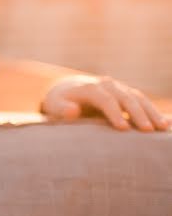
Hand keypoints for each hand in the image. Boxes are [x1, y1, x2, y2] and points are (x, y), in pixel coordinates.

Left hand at [41, 75, 168, 130]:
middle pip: (126, 98)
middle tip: (148, 130)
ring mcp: (119, 88)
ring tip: (162, 128)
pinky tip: (166, 123)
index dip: (115, 113)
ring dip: (151, 112)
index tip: (123, 128)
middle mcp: (108, 85)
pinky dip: (154, 111)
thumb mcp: (54, 106)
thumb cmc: (59, 103)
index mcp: (90, 88)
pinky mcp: (126, 94)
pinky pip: (142, 101)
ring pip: (138, 98)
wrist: (68, 90)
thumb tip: (72, 112)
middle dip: (138, 113)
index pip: (105, 99)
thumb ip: (62, 109)